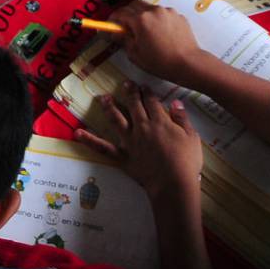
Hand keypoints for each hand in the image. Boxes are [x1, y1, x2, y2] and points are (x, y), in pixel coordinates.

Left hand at [76, 86, 201, 197]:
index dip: (147, 92)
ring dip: (109, 107)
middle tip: (125, 83)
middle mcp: (142, 127)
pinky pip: (103, 147)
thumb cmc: (187, 162)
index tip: (143, 86)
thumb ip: (182, 118)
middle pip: (134, 106)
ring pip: (117, 120)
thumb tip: (175, 102)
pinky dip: (90, 140)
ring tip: (103, 98)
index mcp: (160, 122)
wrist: (173, 184)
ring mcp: (130, 141)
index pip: (152, 102)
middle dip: (130, 93)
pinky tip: (77, 133)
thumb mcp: (192, 137)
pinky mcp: (122, 156)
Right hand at [110, 1, 203, 85]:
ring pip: (150, 8)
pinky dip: (158, 20)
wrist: (189, 63)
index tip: (111, 24)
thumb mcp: (136, 55)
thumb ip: (124, 40)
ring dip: (143, 15)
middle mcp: (154, 11)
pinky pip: (163, 14)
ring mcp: (168, 12)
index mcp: (141, 20)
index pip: (121, 13)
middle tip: (125, 25)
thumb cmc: (161, 62)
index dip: (113, 18)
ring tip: (145, 31)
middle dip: (127, 12)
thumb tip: (116, 33)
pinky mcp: (178, 16)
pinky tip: (160, 33)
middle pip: (135, 4)